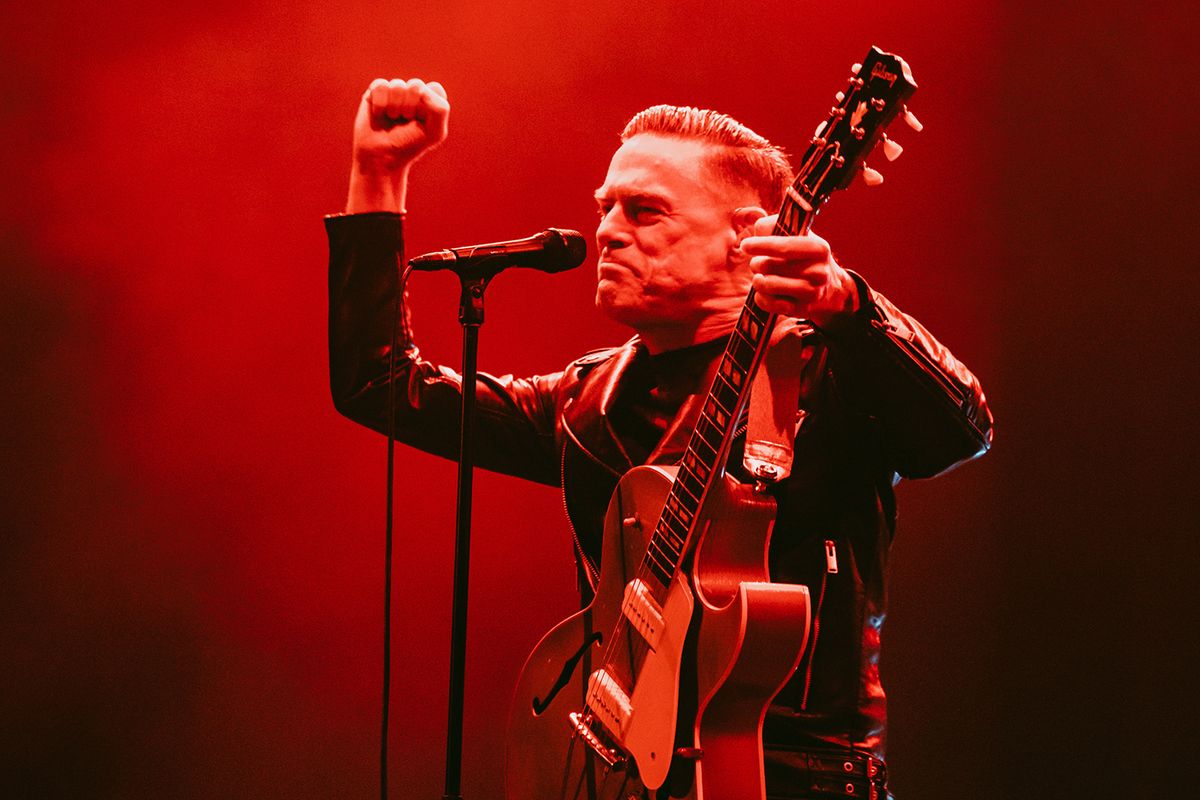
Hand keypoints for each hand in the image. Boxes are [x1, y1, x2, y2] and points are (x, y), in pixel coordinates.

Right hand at [346, 78, 449, 213]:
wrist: (381, 158)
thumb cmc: (409, 146)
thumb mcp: (435, 133)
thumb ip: (440, 109)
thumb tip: (421, 89)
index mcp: (429, 101)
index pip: (434, 88)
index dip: (428, 107)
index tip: (422, 122)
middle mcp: (411, 93)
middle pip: (416, 85)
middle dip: (411, 107)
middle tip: (405, 122)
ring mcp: (393, 92)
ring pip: (398, 85)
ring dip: (395, 107)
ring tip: (392, 119)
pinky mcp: (375, 92)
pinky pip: (380, 85)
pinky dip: (380, 103)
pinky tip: (379, 114)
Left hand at [740, 215, 858, 326]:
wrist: (831, 287)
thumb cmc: (806, 257)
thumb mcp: (800, 236)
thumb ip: (777, 226)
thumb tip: (758, 228)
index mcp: (819, 249)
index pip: (784, 247)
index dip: (761, 245)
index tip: (745, 245)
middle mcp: (818, 272)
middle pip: (769, 265)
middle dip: (757, 263)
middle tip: (758, 264)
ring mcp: (812, 293)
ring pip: (767, 285)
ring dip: (757, 280)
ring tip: (760, 278)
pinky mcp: (802, 309)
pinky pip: (769, 304)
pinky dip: (761, 298)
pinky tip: (763, 293)